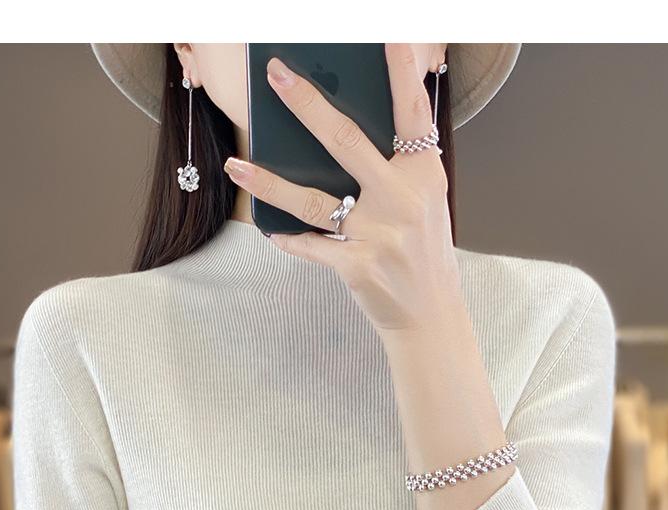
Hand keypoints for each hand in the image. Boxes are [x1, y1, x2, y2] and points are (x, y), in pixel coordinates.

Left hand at [223, 44, 460, 335]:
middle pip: (346, 141)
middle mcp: (402, 199)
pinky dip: (287, 238)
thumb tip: (341, 131)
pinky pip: (310, 245)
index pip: (411, 114)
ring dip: (268, 182)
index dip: (401, 73)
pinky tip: (268, 228)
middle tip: (277, 74)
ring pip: (311, 198)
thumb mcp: (426, 201)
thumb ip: (397, 165)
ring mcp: (378, 234)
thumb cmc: (422, 252)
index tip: (389, 37)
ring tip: (236, 164)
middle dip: (307, 104)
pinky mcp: (356, 265)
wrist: (431, 316)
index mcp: (424, 174)